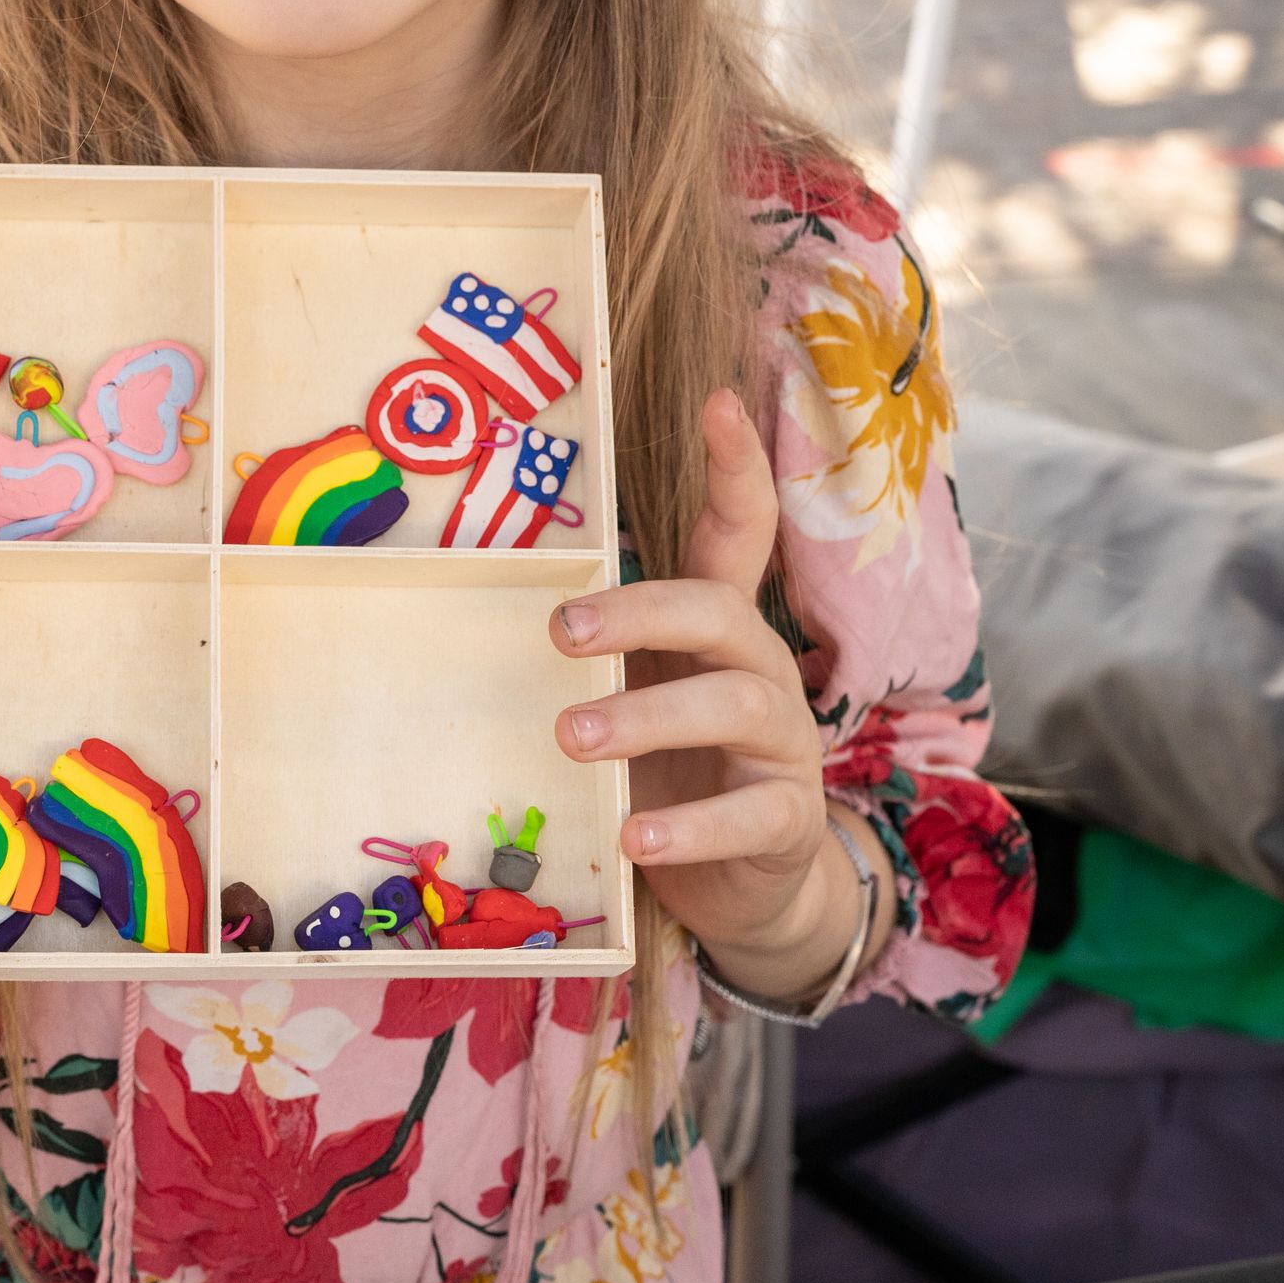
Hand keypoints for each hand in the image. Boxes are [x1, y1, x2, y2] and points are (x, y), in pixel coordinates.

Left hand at [551, 388, 845, 986]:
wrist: (745, 881)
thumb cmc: (674, 765)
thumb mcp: (643, 691)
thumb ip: (600, 646)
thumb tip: (496, 600)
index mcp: (721, 625)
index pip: (740, 531)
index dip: (737, 467)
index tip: (720, 401)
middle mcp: (761, 667)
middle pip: (717, 612)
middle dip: (639, 612)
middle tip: (561, 629)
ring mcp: (783, 742)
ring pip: (730, 706)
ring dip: (646, 718)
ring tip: (570, 736)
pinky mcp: (787, 819)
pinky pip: (745, 815)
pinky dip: (686, 827)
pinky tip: (633, 836)